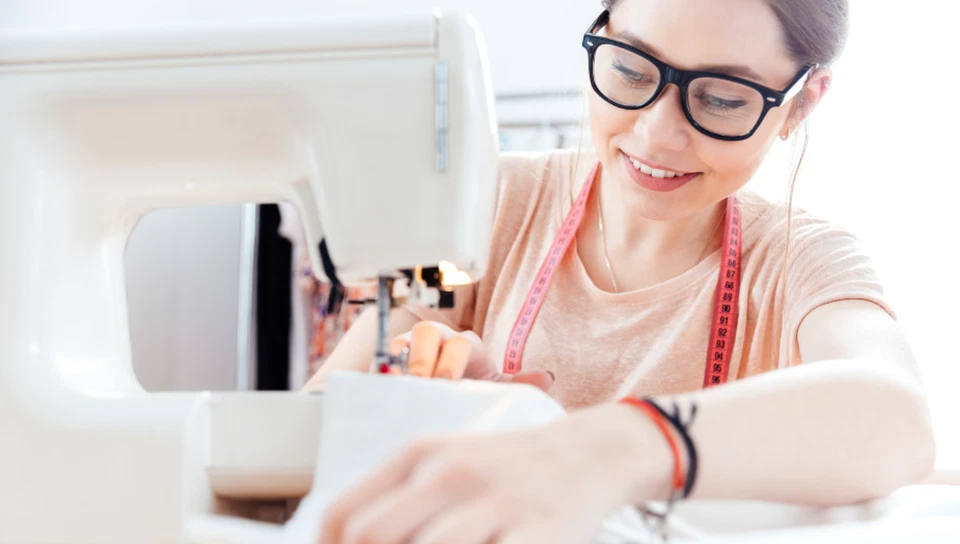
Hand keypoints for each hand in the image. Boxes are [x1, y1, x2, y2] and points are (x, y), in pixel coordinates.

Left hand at [318, 405, 659, 543]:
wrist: (591, 452)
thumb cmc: (508, 469)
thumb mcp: (447, 465)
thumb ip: (400, 499)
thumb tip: (351, 541)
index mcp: (421, 455)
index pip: (343, 516)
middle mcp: (452, 474)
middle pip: (372, 538)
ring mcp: (496, 503)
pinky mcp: (539, 534)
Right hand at [388, 321, 553, 391]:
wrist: (443, 403)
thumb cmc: (471, 391)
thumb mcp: (494, 389)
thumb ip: (518, 385)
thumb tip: (547, 378)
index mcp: (464, 346)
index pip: (460, 343)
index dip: (452, 361)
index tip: (447, 385)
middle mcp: (435, 342)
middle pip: (426, 333)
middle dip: (423, 358)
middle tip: (421, 384)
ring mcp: (407, 351)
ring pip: (398, 344)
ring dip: (397, 364)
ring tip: (396, 386)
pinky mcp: (385, 365)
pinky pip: (378, 363)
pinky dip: (377, 375)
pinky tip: (378, 392)